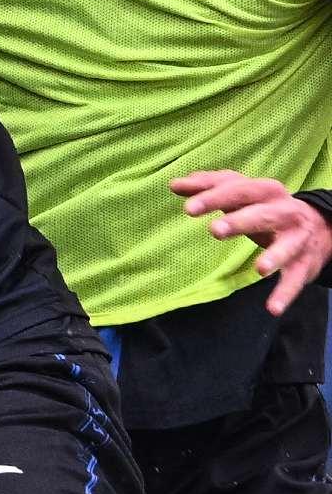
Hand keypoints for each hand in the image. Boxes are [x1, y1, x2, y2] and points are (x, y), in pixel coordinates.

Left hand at [170, 169, 331, 316]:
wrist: (320, 227)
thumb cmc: (268, 208)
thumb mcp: (243, 194)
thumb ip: (210, 187)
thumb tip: (175, 185)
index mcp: (265, 191)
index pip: (239, 189)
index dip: (214, 197)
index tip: (189, 208)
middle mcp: (284, 211)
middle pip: (261, 214)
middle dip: (240, 221)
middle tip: (215, 231)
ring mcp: (296, 238)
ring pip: (286, 247)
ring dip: (274, 257)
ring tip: (259, 269)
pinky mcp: (304, 264)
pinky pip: (294, 279)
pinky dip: (285, 293)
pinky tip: (272, 308)